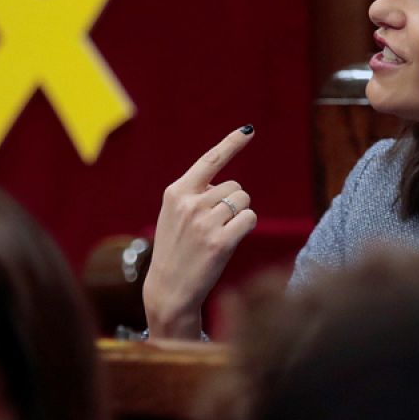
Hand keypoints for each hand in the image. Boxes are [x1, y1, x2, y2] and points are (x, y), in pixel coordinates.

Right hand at [143, 126, 257, 338]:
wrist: (169, 289)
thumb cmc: (177, 250)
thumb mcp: (175, 216)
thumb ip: (196, 195)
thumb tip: (229, 186)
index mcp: (176, 193)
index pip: (209, 161)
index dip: (231, 144)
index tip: (248, 130)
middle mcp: (189, 203)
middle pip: (235, 186)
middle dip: (234, 203)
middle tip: (216, 225)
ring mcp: (204, 222)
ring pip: (244, 202)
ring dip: (240, 216)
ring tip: (219, 234)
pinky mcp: (220, 242)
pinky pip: (250, 219)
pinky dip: (246, 227)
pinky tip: (230, 241)